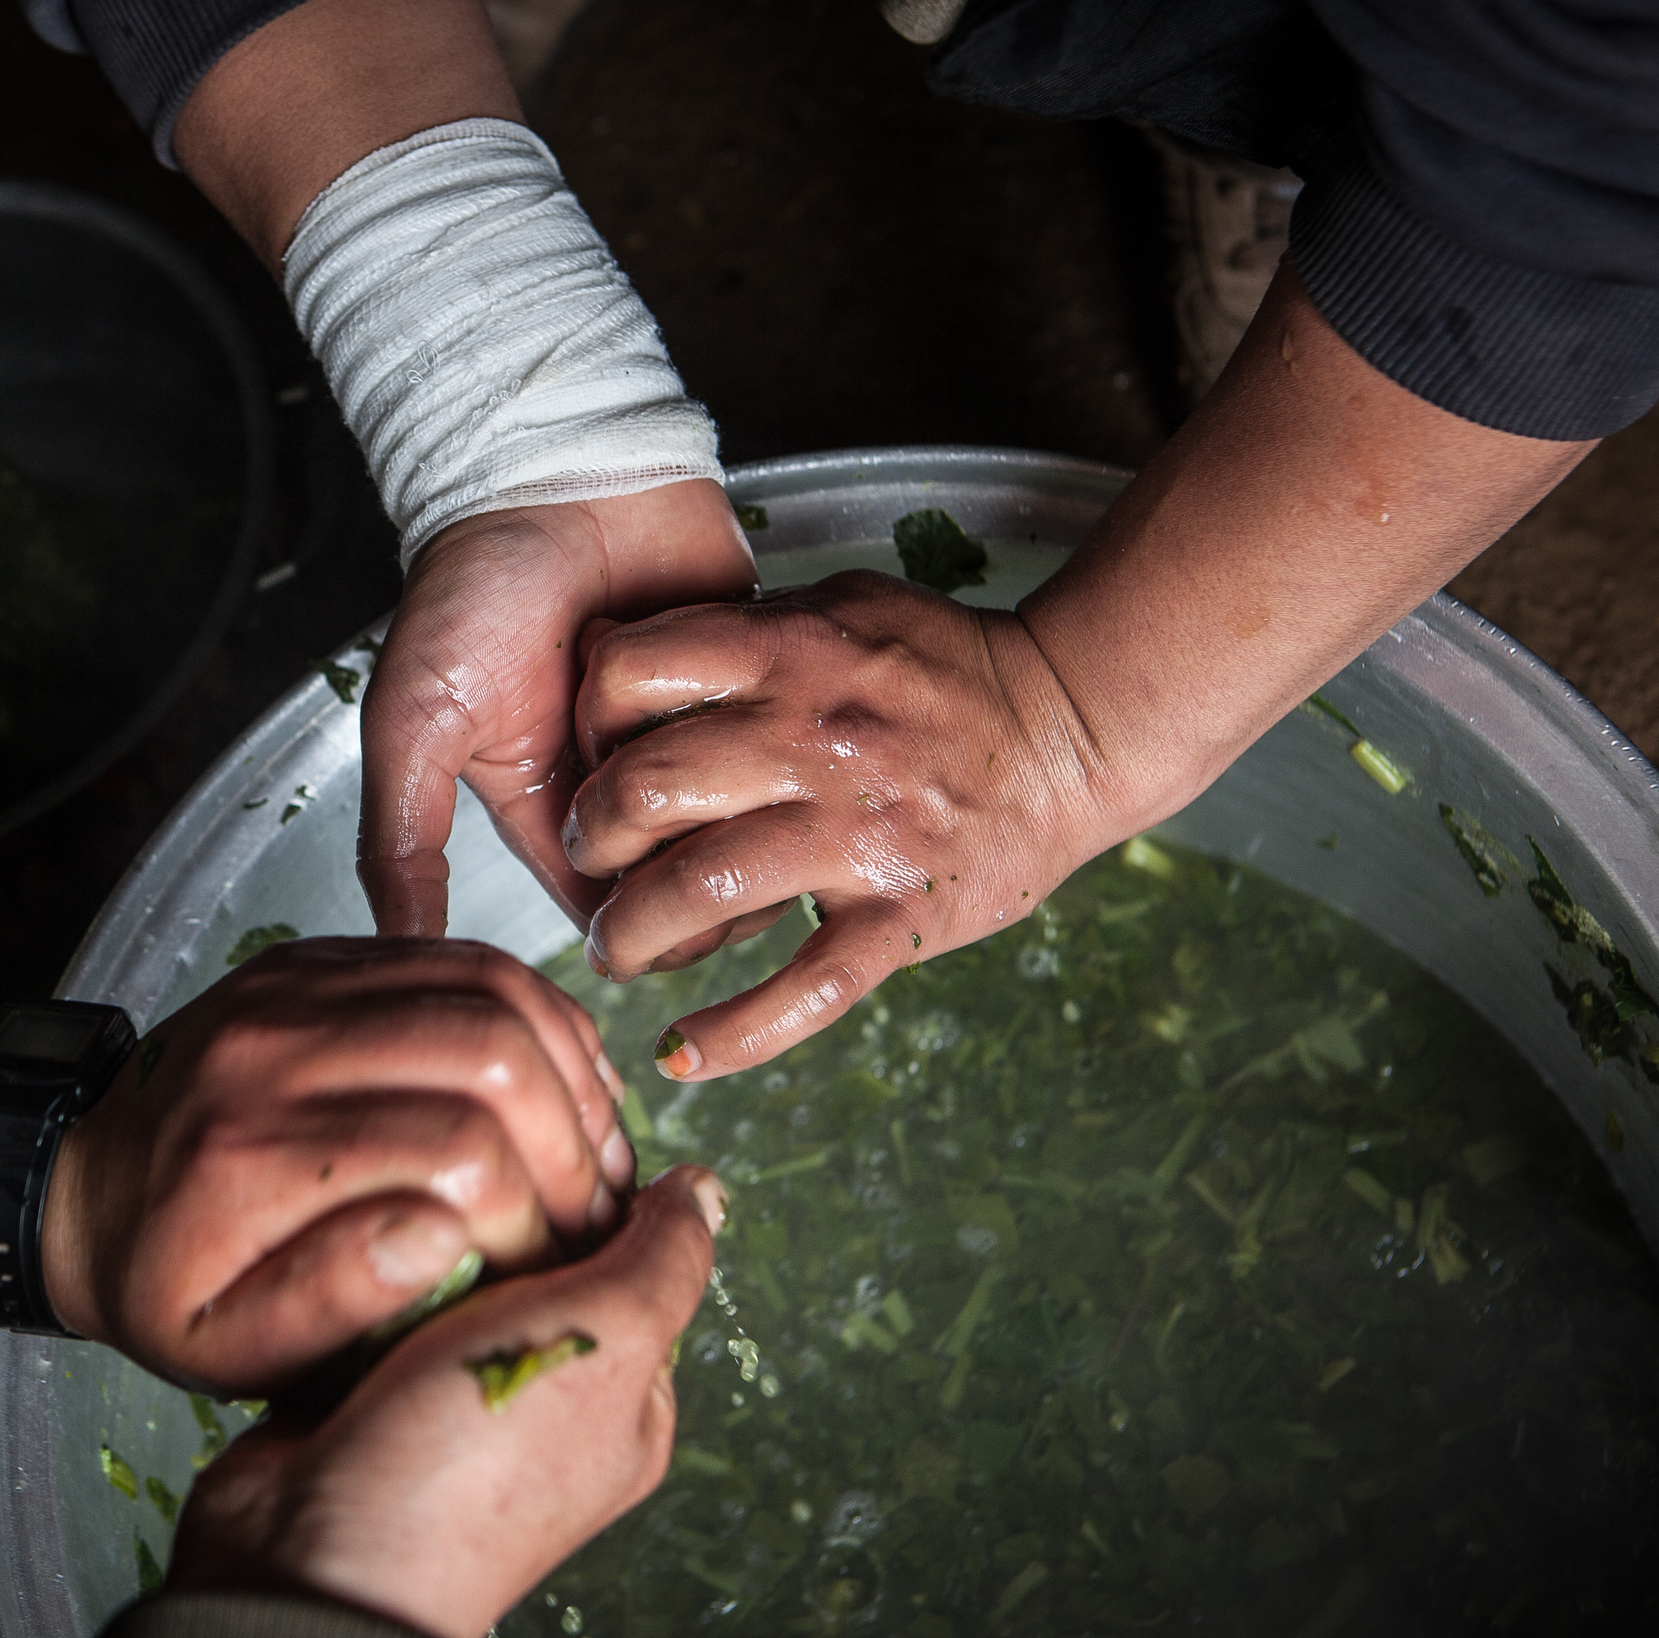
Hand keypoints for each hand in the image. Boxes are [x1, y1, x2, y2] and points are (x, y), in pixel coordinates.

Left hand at [38, 936, 646, 1396]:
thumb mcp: (221, 1349)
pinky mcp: (320, 957)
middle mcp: (274, 1047)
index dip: (533, 1214)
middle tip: (591, 1215)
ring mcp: (298, 984)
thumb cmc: (160, 1283)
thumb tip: (445, 1240)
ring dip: (571, 1072)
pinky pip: (464, 958)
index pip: (456, 1149)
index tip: (547, 1271)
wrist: (78, 1185)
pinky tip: (561, 1090)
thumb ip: (329, 1306)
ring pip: (493, 987)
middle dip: (573, 1140)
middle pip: (490, 1050)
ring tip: (593, 1157)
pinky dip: (538, 1021)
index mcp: (249, 1153)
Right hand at [164, 1165, 726, 1637]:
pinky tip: (354, 1263)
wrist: (314, 1557)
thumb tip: (706, 1191)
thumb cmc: (472, 1471)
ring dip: (423, 1246)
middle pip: (536, 1258)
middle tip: (469, 1208)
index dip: (597, 1203)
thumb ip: (665, 1262)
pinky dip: (362, 1277)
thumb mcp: (605, 1341)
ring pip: (448, 1271)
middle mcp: (543, 1404)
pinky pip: (374, 1297)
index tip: (555, 1167)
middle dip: (502, 1221)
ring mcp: (448, 1396)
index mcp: (622, 1403)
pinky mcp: (366, 1383)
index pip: (633, 1261)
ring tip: (402, 1238)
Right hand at [358, 481, 755, 935]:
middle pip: (676, 870)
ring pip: (735, 813)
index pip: (595, 898)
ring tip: (723, 775)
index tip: (646, 931)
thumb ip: (404, 840)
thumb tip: (403, 952)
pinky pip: (773, 734)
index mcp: (543, 796)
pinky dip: (766, 733)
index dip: (624, 925)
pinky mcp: (744, 673)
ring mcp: (687, 725)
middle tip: (698, 843)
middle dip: (686, 867)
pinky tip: (762, 726)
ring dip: (728, 802)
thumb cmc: (473, 585)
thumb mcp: (413, 724)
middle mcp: (621, 773)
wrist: (553, 463)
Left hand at [565, 572, 1126, 1081]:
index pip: (626, 677)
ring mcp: (857, 833)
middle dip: (589, 841)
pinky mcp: (902, 913)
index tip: (586, 758)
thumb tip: (623, 660)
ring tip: (620, 950)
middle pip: (643, 792)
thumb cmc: (946, 665)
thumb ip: (740, 631)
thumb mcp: (839, 605)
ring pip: (701, 892)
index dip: (582, 724)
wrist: (1076, 724)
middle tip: (589, 865)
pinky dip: (736, 1033)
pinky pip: (807, 988)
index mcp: (787, 655)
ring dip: (633, 935)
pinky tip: (683, 1053)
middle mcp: (810, 740)